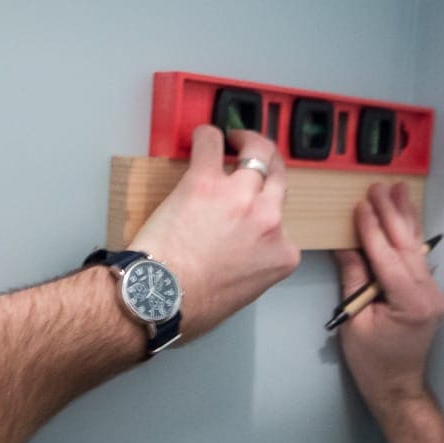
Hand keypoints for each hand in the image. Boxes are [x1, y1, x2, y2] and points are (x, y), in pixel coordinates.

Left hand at [129, 125, 299, 339]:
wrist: (160, 297)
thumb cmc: (192, 306)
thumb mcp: (242, 294)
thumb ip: (250, 268)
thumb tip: (232, 258)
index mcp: (281, 254)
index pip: (282, 227)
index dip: (264, 217)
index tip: (250, 213)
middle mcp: (269, 221)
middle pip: (278, 179)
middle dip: (269, 165)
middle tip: (254, 155)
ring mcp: (241, 197)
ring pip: (257, 153)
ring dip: (247, 141)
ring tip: (234, 138)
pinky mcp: (206, 180)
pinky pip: (212, 142)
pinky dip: (209, 135)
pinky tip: (204, 136)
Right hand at [334, 183, 443, 421]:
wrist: (397, 387)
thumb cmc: (371, 362)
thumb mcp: (354, 321)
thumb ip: (353, 280)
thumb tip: (346, 246)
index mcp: (410, 303)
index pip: (387, 257)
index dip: (372, 230)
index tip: (361, 205)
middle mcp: (429, 294)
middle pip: (406, 246)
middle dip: (391, 214)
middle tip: (379, 187)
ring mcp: (433, 292)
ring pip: (415, 247)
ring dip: (404, 218)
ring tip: (397, 191)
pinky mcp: (429, 293)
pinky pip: (416, 258)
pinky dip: (407, 235)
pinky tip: (403, 217)